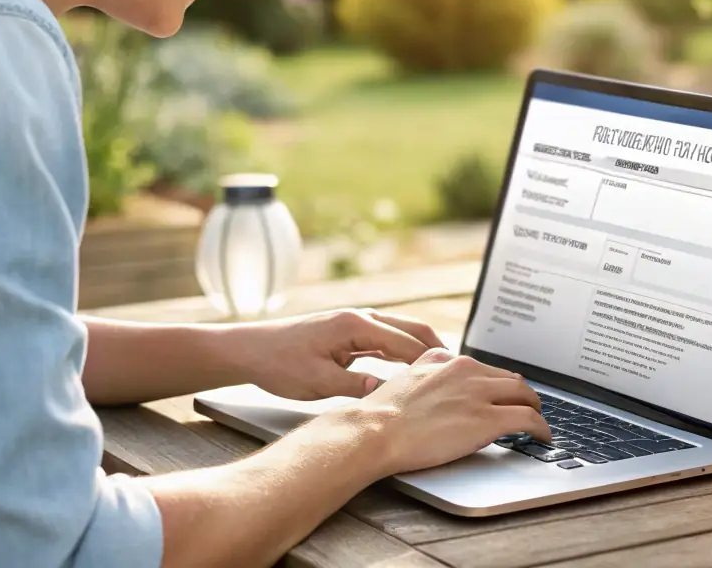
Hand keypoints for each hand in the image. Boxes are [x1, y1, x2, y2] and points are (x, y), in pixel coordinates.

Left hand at [232, 308, 444, 400]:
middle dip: (437, 349)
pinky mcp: (349, 332)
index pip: (406, 343)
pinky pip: (386, 338)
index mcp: (355, 325)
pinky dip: (404, 350)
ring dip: (422, 348)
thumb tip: (387, 394)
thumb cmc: (278, 363)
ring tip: (444, 371)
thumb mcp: (316, 382)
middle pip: (412, 328)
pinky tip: (412, 367)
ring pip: (401, 331)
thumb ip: (354, 387)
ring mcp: (355, 323)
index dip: (431, 362)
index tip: (453, 378)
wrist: (250, 350)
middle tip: (461, 371)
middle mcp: (360, 318)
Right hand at [349, 349, 550, 475]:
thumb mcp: (409, 377)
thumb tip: (444, 379)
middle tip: (528, 408)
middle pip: (511, 380)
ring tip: (539, 423)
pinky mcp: (488, 420)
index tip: (507, 396)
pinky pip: (528, 419)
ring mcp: (479, 394)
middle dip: (523, 395)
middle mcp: (468, 370)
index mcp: (449, 360)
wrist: (376, 430)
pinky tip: (543, 436)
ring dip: (535, 409)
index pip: (488, 369)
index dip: (501, 385)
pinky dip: (542, 427)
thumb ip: (431, 373)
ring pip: (525, 395)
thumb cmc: (383, 414)